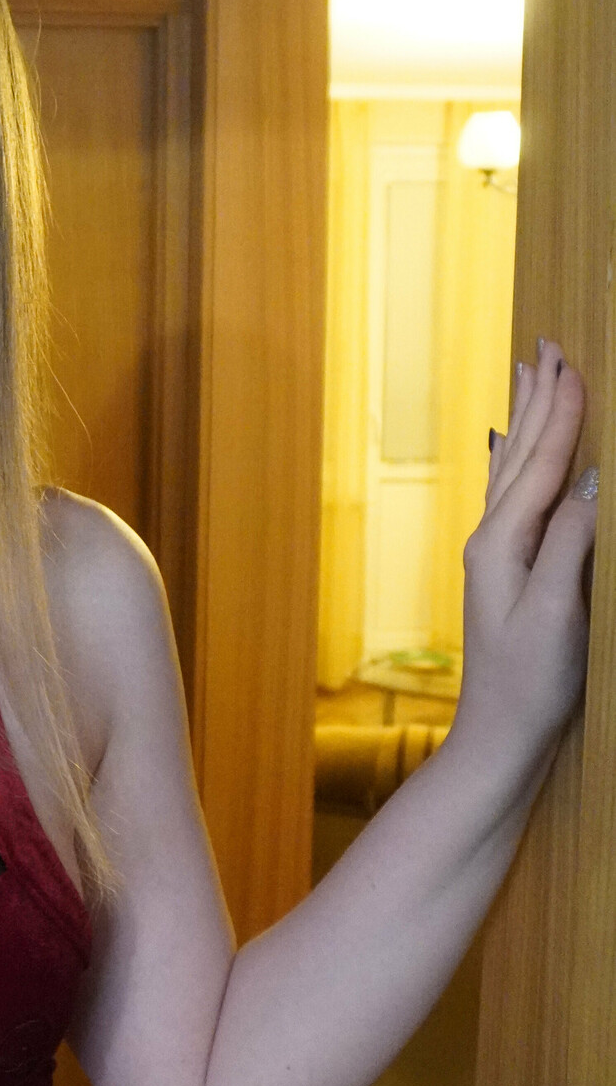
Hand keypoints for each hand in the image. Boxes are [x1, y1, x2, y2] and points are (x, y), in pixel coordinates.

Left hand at [453, 336, 598, 762]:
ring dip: (527, 424)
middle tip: (543, 346)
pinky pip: (518, 500)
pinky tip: (520, 460)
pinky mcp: (507, 575)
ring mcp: (495, 558)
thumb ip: (571, 544)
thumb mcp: (558, 612)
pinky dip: (525, 465)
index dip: (560, 410)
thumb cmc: (531, 684)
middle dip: (536, 400)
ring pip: (513, 473)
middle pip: (518, 455)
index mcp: (501, 543)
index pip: (541, 462)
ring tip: (530, 381)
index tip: (570, 359)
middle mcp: (491, 541)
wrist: (499, 739)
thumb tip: (593, 483)